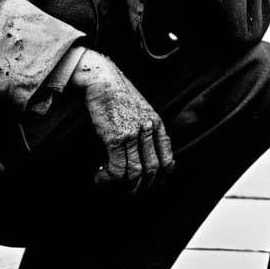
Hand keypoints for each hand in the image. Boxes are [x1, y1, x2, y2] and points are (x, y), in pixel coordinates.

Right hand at [69, 49, 174, 189]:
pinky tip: (101, 177)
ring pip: (136, 173)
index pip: (168, 158)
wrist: (103, 78)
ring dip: (124, 185)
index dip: (162, 176)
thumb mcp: (141, 108)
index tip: (153, 183)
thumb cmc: (118, 92)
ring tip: (112, 184)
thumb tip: (144, 149)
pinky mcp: (115, 138)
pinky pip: (117, 169)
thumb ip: (147, 127)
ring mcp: (133, 135)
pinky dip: (109, 179)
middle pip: (153, 169)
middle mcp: (148, 131)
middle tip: (130, 190)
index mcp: (157, 124)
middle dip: (142, 185)